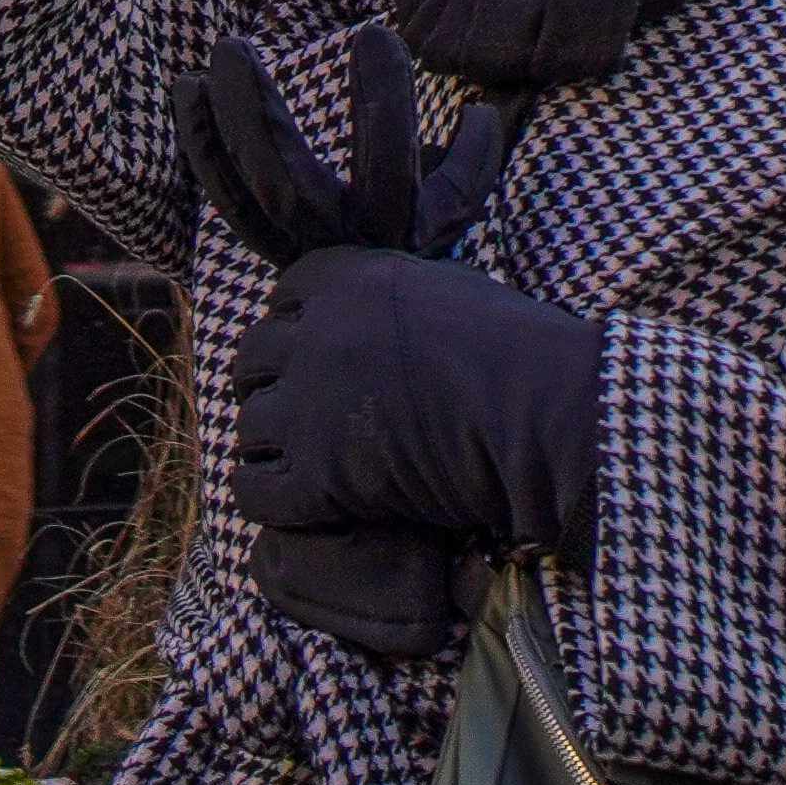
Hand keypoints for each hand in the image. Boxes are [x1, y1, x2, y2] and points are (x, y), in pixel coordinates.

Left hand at [229, 247, 607, 568]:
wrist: (537, 416)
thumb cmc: (517, 351)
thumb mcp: (448, 286)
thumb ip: (396, 291)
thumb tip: (380, 299)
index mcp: (347, 281)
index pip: (285, 295)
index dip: (296, 324)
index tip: (313, 349)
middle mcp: (315, 336)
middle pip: (252, 356)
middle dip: (269, 382)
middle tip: (297, 409)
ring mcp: (309, 407)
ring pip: (249, 424)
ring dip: (271, 444)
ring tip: (302, 461)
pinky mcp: (315, 476)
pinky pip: (255, 491)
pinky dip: (270, 499)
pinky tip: (301, 503)